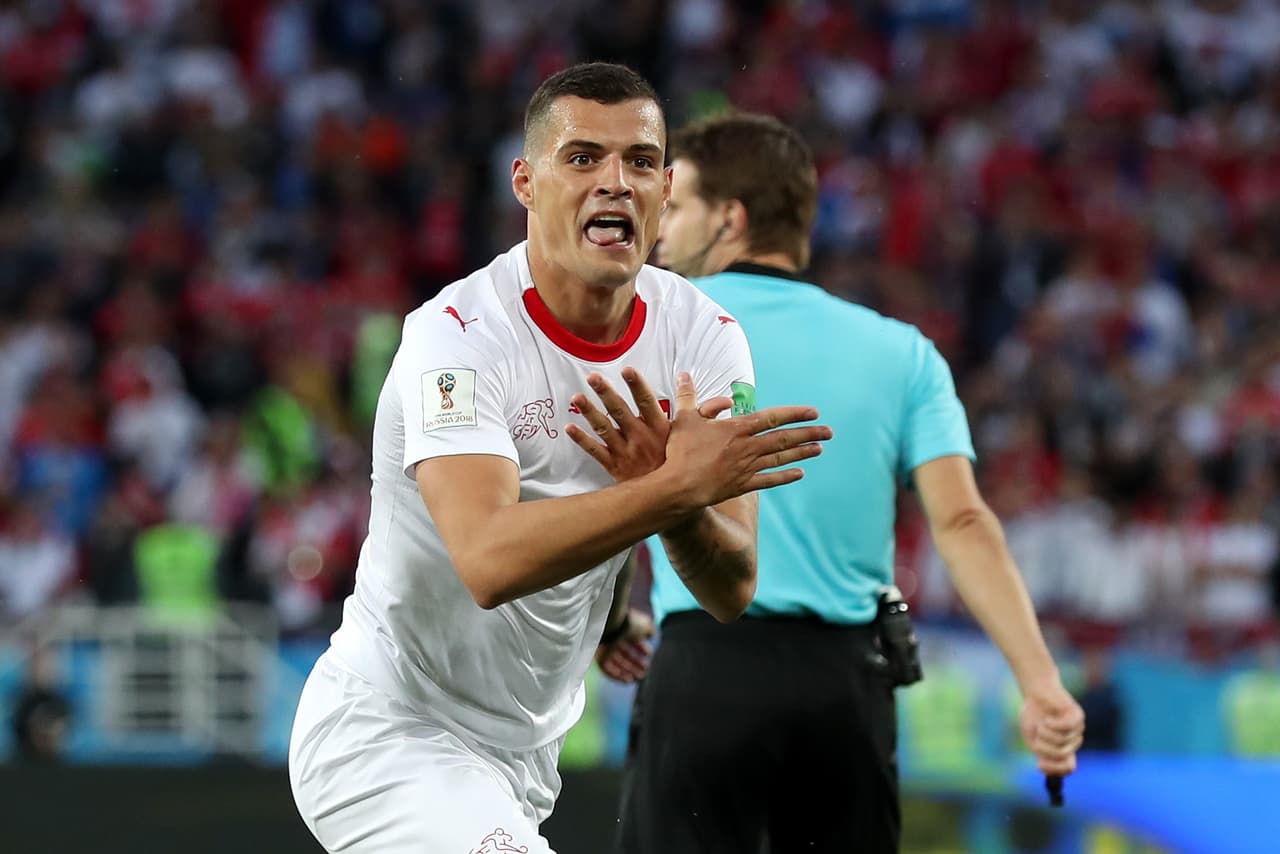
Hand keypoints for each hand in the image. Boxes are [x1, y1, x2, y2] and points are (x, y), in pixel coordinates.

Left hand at [566, 367, 733, 482]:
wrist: (673, 502)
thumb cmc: (683, 465)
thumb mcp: (696, 440)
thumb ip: (706, 416)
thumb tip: (725, 400)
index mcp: (660, 429)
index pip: (647, 401)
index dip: (636, 385)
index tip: (627, 369)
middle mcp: (641, 438)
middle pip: (621, 411)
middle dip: (607, 393)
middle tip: (593, 376)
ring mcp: (626, 453)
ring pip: (604, 430)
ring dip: (590, 413)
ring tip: (576, 397)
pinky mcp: (615, 467)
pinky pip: (595, 452)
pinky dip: (581, 440)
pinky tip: (568, 427)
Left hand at [595, 611, 655, 682]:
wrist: (613, 624)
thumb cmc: (629, 623)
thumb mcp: (646, 625)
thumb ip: (650, 631)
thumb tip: (651, 635)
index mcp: (623, 628)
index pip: (632, 641)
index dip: (641, 648)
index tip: (649, 655)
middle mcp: (613, 638)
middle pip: (624, 654)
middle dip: (636, 663)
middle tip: (645, 671)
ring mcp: (605, 648)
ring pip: (617, 663)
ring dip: (628, 671)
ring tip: (639, 678)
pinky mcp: (599, 657)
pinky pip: (608, 669)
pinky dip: (618, 676)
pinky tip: (627, 681)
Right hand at [662, 372, 830, 508]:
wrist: (678, 486)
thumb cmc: (680, 452)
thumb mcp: (683, 419)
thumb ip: (688, 396)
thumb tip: (684, 375)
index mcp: (737, 429)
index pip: (773, 417)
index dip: (794, 414)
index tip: (813, 412)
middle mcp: (747, 447)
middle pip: (784, 438)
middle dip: (808, 433)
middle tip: (829, 431)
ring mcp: (747, 467)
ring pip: (781, 457)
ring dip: (802, 452)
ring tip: (820, 448)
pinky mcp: (743, 485)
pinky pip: (770, 480)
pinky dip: (785, 476)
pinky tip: (799, 473)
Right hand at [1018, 681, 1085, 775]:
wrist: (1036, 692)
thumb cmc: (1033, 714)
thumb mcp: (1032, 736)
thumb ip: (1040, 752)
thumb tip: (1045, 766)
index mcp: (1063, 749)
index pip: (1068, 768)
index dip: (1055, 769)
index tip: (1039, 765)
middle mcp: (1073, 741)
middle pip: (1062, 756)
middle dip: (1045, 748)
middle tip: (1037, 737)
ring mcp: (1077, 729)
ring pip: (1063, 741)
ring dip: (1047, 734)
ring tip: (1041, 723)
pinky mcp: (1078, 716)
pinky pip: (1067, 728)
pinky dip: (1053, 725)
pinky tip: (1047, 719)